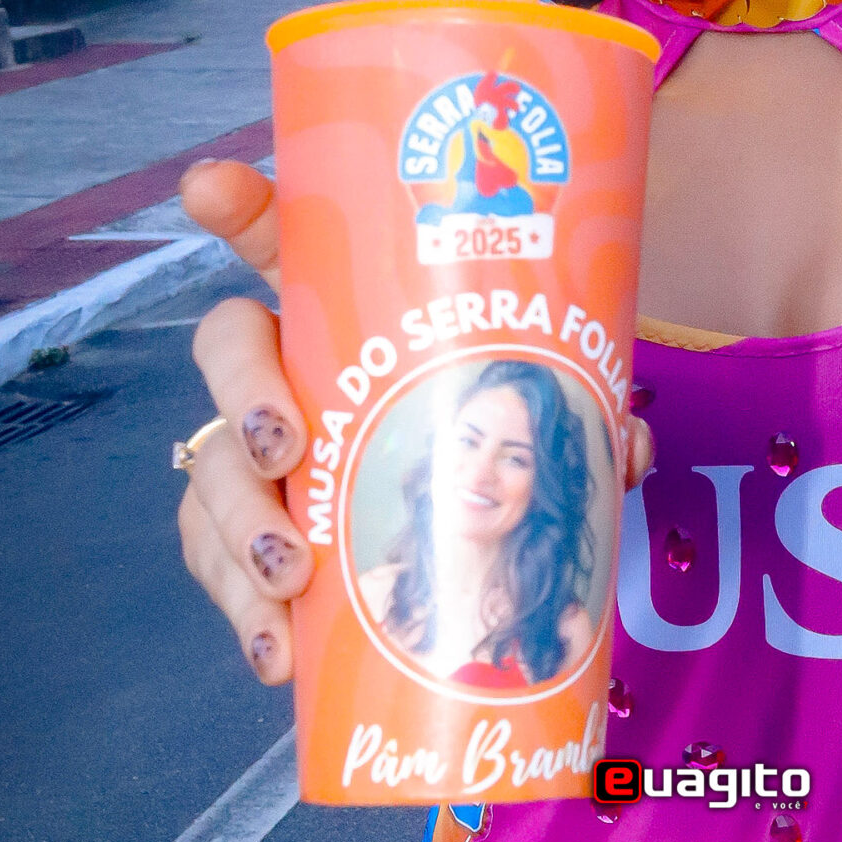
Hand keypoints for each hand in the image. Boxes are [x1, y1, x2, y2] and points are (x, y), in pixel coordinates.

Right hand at [173, 161, 654, 684]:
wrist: (472, 535)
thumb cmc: (496, 434)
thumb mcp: (540, 409)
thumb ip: (582, 413)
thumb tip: (631, 445)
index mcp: (348, 305)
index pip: (283, 235)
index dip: (240, 205)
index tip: (211, 189)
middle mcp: (286, 365)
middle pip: (227, 350)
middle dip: (245, 395)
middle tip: (288, 450)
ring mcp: (255, 450)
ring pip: (211, 466)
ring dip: (237, 523)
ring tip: (288, 574)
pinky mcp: (249, 534)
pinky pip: (219, 564)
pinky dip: (245, 613)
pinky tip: (277, 653)